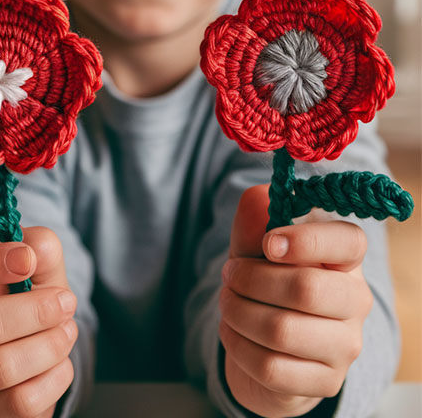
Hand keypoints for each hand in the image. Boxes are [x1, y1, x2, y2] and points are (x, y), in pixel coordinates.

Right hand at [0, 227, 76, 417]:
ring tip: (65, 331)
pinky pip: (18, 403)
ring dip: (49, 346)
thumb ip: (37, 245)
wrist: (25, 340)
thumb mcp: (34, 259)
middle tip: (66, 301)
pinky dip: (52, 378)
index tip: (27, 260)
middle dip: (37, 311)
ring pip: (0, 368)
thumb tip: (30, 253)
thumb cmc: (24, 291)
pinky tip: (56, 362)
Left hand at [219, 185, 372, 417]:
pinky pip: (270, 368)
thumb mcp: (256, 240)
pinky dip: (238, 346)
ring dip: (238, 312)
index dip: (304, 240)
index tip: (269, 243)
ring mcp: (345, 345)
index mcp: (346, 257)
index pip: (348, 241)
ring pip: (282, 331)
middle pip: (306, 289)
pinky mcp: (325, 381)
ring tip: (227, 302)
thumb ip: (257, 214)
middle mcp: (355, 300)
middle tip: (229, 273)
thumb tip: (261, 201)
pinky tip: (234, 332)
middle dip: (250, 279)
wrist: (267, 337)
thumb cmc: (265, 275)